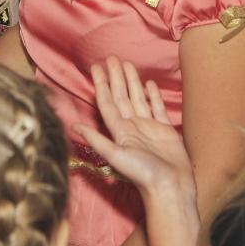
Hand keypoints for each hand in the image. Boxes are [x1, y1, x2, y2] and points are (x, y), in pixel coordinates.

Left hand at [74, 57, 195, 199]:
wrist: (171, 188)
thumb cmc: (143, 174)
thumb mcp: (116, 155)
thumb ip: (97, 139)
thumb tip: (73, 126)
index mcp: (120, 131)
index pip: (107, 102)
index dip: (101, 84)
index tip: (96, 67)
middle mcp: (132, 126)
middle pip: (122, 96)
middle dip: (116, 77)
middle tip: (111, 57)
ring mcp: (149, 127)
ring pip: (138, 99)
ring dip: (132, 82)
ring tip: (127, 64)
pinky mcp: (165, 131)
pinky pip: (157, 108)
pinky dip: (153, 96)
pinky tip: (149, 84)